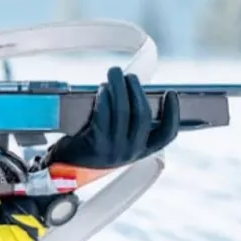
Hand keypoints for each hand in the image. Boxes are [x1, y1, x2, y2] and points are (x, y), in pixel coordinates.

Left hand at [48, 66, 179, 169]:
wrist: (66, 165)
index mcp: (142, 150)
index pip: (166, 135)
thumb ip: (130, 116)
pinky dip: (104, 98)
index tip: (171, 93)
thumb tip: (133, 84)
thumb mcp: (118, 136)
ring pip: (123, 111)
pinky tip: (103, 89)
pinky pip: (104, 115)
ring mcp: (114, 150)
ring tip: (114, 75)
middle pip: (143, 116)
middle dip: (137, 90)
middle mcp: (131, 152)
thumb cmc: (94, 143)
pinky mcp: (95, 144)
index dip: (173, 113)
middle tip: (129, 76)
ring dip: (119, 88)